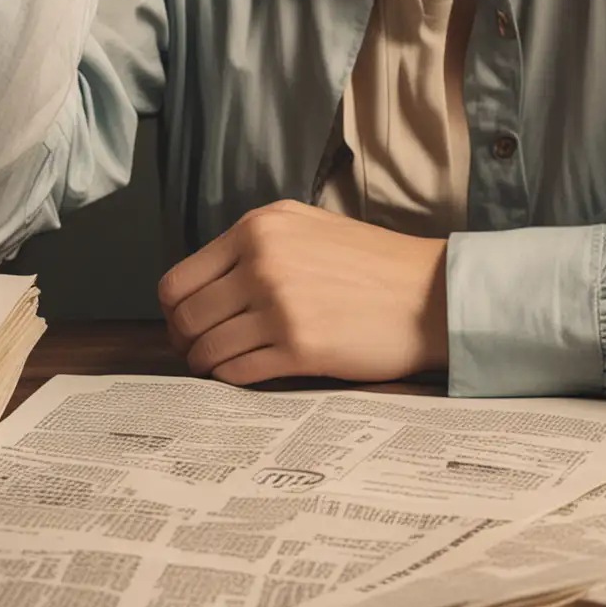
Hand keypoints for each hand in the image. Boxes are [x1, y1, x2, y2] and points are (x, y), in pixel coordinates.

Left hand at [158, 200, 449, 385]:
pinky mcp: (298, 347)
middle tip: (200, 353)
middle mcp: (262, 261)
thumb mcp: (306, 228)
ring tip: (225, 366)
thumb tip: (206, 284)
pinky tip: (250, 373)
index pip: (179, 279)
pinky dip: (233, 379)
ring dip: (208, 364)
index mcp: (259, 227)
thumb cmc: (372, 265)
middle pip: (186, 317)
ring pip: (207, 348)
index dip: (176, 311)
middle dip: (185, 342)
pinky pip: (237, 372)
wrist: (429, 294)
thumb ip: (255, 245)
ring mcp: (279, 304)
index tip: (186, 325)